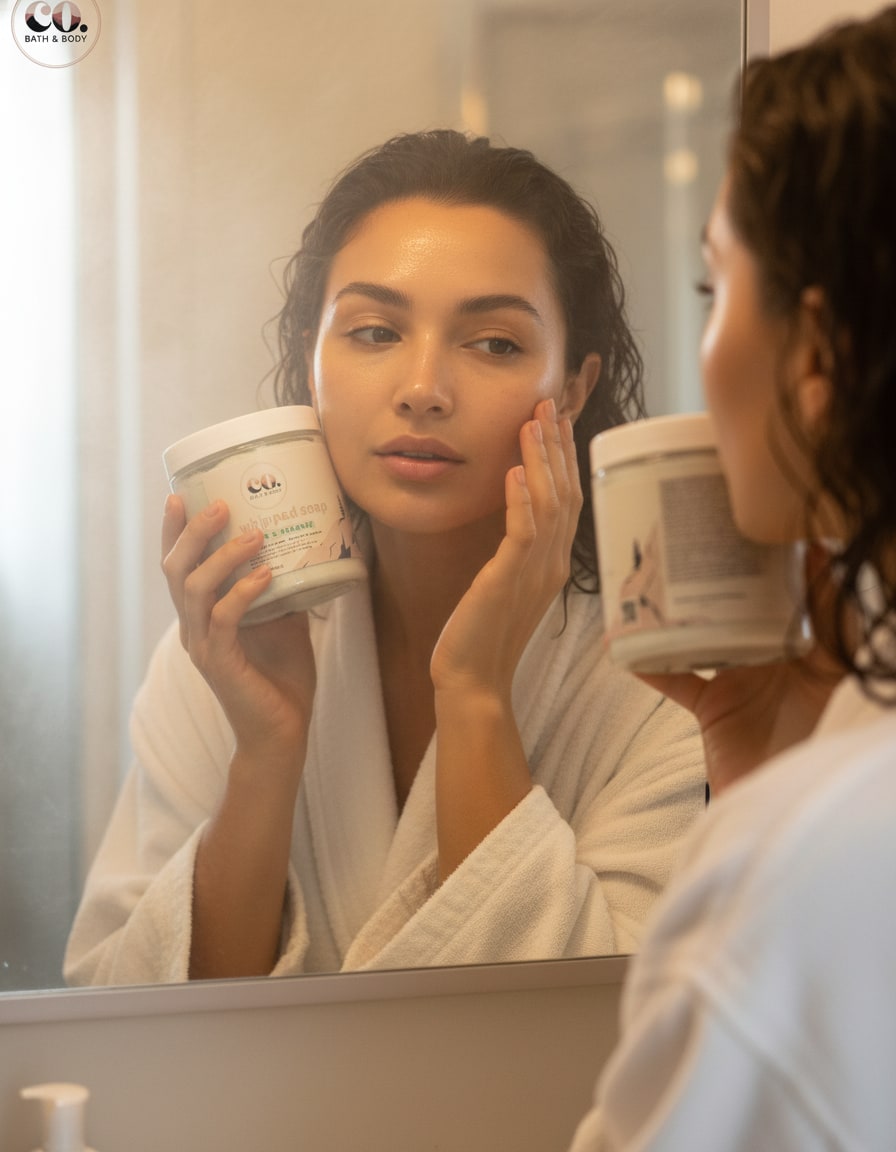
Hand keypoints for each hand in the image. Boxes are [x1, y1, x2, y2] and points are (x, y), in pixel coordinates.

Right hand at [161, 495, 315, 768]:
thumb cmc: (281, 678)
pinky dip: (244, 592)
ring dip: (223, 557)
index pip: (176, 566)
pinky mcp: (221, 665)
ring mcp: (203, 647)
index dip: (173, 532)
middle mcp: (193, 628)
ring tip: (254, 534)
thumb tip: (299, 550)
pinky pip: (224, 619)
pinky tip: (267, 575)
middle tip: (221, 505)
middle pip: (176, 570)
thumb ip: (279, 590)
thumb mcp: (283, 621)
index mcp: (200, 616)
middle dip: (194, 533)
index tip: (180, 494)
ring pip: (194, 590)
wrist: (283, 732)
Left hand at [430, 397, 579, 700]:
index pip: (567, 499)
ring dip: (540, 460)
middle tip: (549, 402)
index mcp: (553, 563)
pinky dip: (520, 499)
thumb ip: (515, 551)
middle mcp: (551, 564)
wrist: (474, 680)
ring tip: (532, 421)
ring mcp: (534, 572)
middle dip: (556, 445)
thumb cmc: (482, 634)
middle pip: (565, 492)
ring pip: (548, 505)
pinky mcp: (509, 581)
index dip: (564, 457)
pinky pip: (522, 533)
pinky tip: (513, 471)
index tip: (556, 419)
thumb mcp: (504, 584)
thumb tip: (515, 515)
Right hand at [638, 543, 845, 795]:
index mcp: (806, 649)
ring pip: (703, 636)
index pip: (794, 596)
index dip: (782, 563)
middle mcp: (771, 659)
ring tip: (655, 581)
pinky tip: (624, 648)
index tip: (760, 527)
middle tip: (700, 542)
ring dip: (678, 615)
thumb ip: (835, 629)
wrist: (776, 800)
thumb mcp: (829, 675)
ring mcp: (738, 682)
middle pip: (742, 609)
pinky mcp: (711, 707)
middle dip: (722, 578)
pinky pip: (675, 680)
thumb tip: (827, 566)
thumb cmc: (810, 744)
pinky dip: (650, 666)